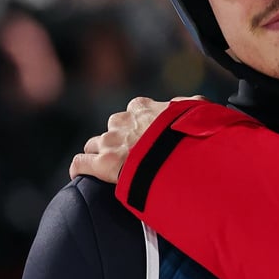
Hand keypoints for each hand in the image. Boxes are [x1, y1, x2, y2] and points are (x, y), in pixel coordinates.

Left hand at [69, 96, 200, 183]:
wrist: (181, 156)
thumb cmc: (192, 134)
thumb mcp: (198, 111)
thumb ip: (189, 105)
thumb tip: (190, 104)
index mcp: (142, 108)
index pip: (134, 111)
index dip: (139, 124)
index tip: (148, 136)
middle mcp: (123, 122)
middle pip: (113, 128)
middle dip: (119, 139)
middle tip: (134, 155)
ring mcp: (111, 142)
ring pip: (94, 144)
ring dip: (101, 153)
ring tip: (113, 168)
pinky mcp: (103, 163)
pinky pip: (80, 163)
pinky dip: (80, 168)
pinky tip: (82, 174)